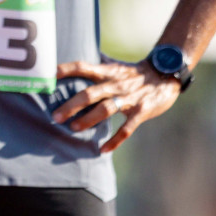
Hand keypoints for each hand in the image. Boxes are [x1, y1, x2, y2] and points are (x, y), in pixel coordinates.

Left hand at [53, 57, 180, 152]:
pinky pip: (127, 128)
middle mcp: (116, 84)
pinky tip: (103, 149)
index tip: (49, 75)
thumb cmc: (134, 73)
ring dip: (89, 119)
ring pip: (106, 109)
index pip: (83, 67)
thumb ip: (96, 68)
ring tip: (73, 127)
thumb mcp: (114, 67)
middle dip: (71, 105)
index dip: (66, 69)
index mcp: (107, 72)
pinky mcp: (142, 111)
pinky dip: (115, 140)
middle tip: (55, 116)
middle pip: (90, 93)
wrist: (166, 74)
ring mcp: (129, 98)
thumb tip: (70, 66)